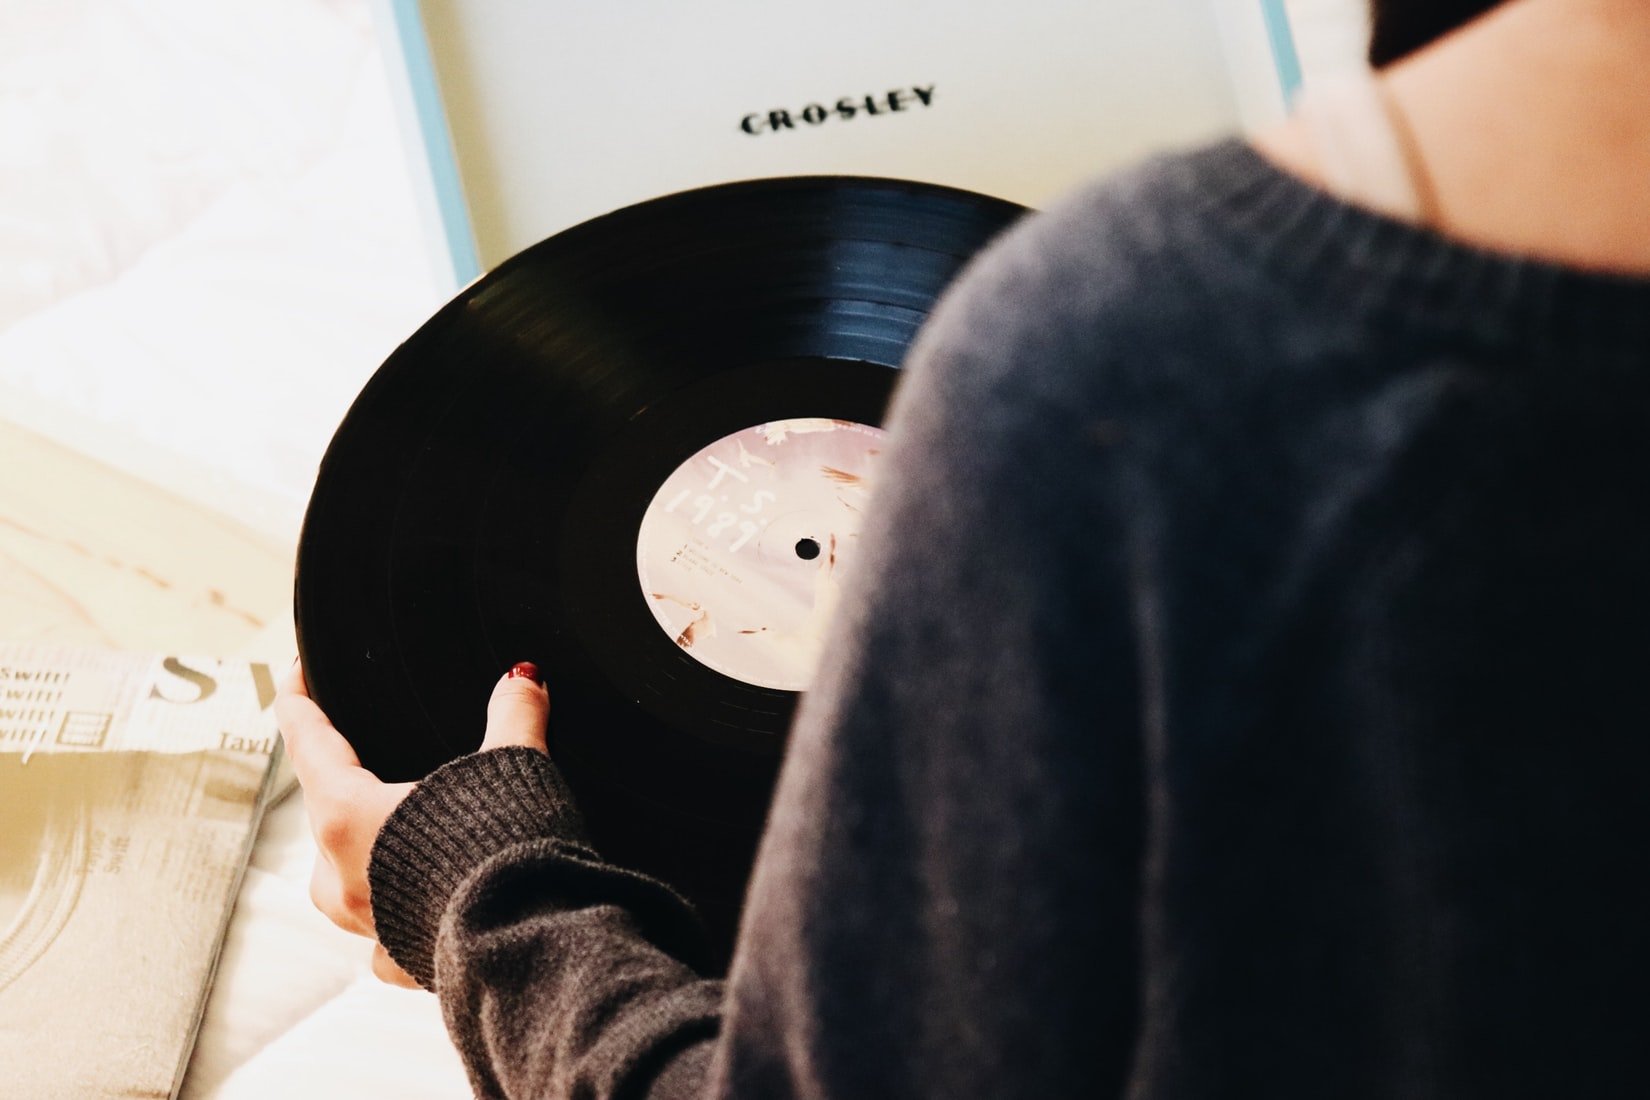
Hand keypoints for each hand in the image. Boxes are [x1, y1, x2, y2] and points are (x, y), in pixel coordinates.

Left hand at [275, 659, 549, 987]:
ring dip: (359, 848)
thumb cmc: (509, 857)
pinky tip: (422, 905)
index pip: (308, 740)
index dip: (299, 699)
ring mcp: (366, 924)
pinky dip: (395, 912)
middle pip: (323, 807)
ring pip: (339, 875)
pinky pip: (381, 930)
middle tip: (365, 752)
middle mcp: (341, 874)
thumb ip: (515, 715)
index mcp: (349, 816)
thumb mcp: (514, 767)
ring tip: (391, 832)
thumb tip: (523, 678)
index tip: (294, 675)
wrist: (533, 947)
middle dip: (343, 775)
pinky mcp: (402, 961)